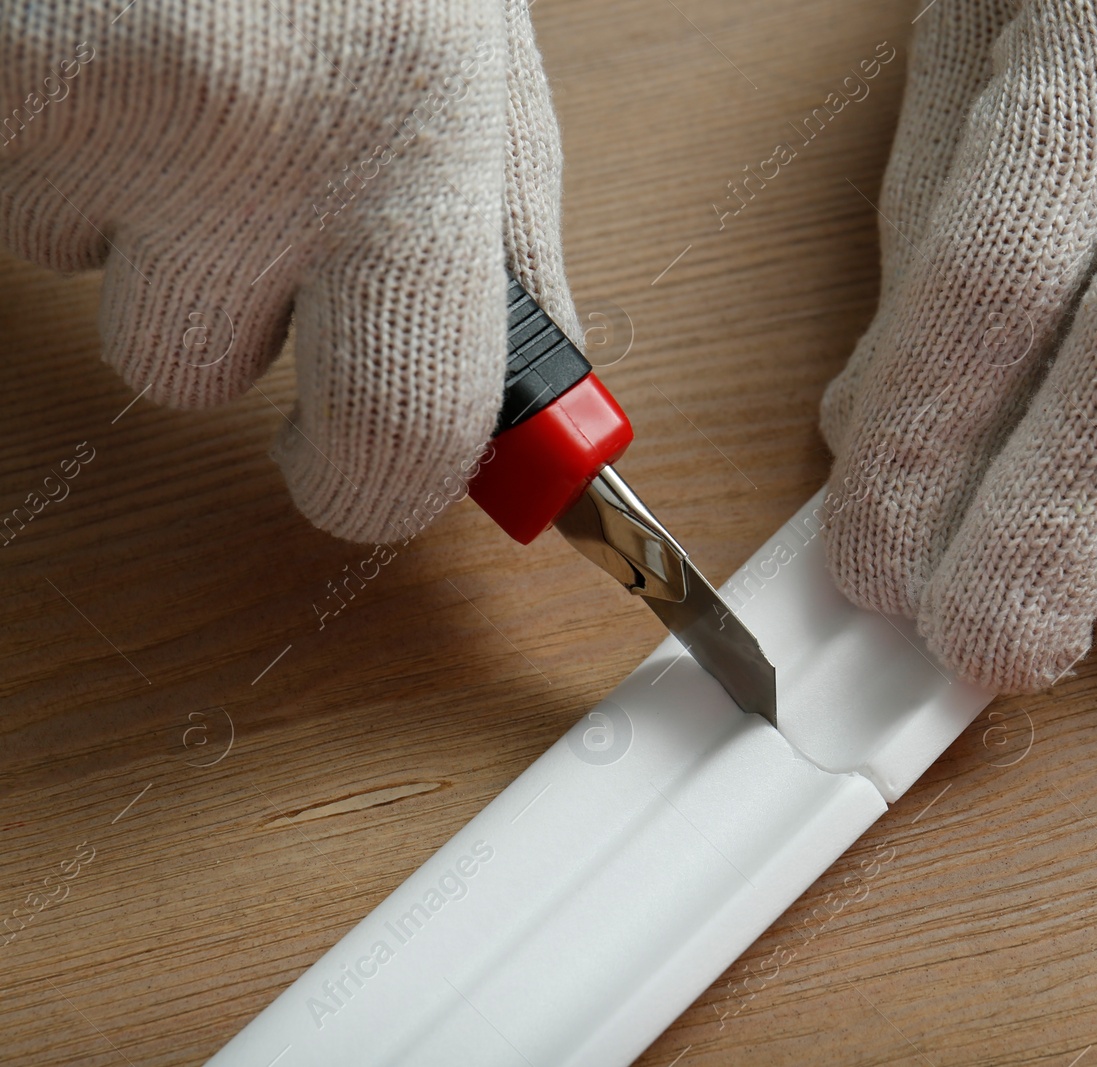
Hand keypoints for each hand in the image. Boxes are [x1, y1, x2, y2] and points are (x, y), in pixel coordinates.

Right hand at [0, 0, 572, 541]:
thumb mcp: (487, 67)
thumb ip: (506, 251)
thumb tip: (516, 430)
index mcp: (419, 147)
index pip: (398, 441)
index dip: (364, 478)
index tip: (349, 459)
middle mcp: (254, 132)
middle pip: (193, 368)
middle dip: (214, 299)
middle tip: (241, 162)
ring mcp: (86, 86)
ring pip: (77, 270)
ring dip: (120, 199)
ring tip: (171, 55)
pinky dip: (36, 136)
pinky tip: (92, 37)